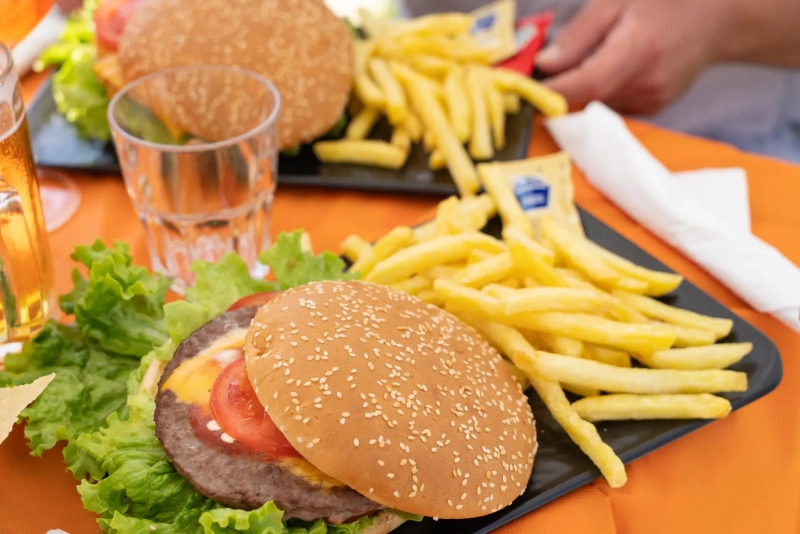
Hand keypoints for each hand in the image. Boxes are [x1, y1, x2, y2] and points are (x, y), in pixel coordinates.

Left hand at [536, 0, 732, 114]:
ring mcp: (651, 101)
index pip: (586, 83)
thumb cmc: (666, 1)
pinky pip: (611, 105)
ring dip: (584, 87)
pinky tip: (616, 66)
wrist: (719, 18)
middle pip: (585, 97)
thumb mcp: (616, 1)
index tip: (525, 88)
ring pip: (596, 104)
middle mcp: (646, 83)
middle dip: (563, 84)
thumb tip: (545, 66)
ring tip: (600, 54)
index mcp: (638, 50)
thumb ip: (579, 36)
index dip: (552, 90)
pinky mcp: (651, 109)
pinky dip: (602, 90)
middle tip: (552, 65)